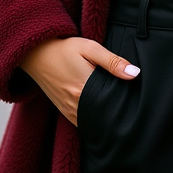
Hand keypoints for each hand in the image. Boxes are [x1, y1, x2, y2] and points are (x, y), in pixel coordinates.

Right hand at [19, 35, 139, 126]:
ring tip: (118, 114)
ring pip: (93, 124)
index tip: (136, 106)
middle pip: (103, 118)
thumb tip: (135, 74)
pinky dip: (93, 121)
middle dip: (117, 117)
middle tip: (131, 113)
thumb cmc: (64, 49)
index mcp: (84, 89)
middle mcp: (75, 104)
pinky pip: (82, 123)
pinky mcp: (64, 111)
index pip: (112, 106)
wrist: (36, 54)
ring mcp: (68, 110)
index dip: (125, 108)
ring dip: (105, 120)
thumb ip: (113, 62)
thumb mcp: (90, 48)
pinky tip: (102, 114)